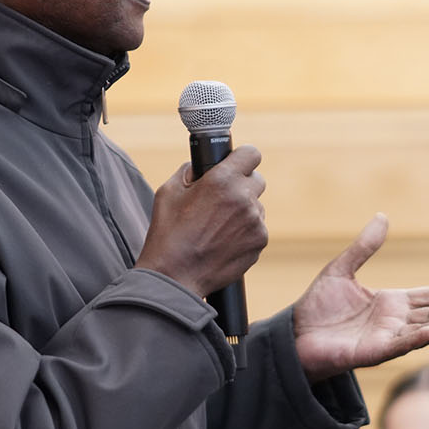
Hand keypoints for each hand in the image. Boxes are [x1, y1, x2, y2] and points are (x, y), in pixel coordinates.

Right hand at [135, 147, 266, 299]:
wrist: (175, 275)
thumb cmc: (168, 233)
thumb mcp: (169, 191)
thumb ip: (189, 171)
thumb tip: (201, 166)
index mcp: (222, 180)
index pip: (251, 153)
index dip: (242, 158)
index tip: (236, 165)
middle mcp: (244, 198)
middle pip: (257, 180)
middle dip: (242, 185)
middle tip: (223, 199)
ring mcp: (255, 221)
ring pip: (257, 206)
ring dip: (244, 211)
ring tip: (218, 227)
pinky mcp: (259, 241)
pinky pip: (257, 228)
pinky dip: (245, 232)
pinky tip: (224, 241)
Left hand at [291, 215, 428, 382]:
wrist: (294, 334)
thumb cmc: (318, 306)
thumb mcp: (341, 269)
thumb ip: (364, 247)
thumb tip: (383, 216)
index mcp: (392, 303)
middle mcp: (395, 322)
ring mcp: (386, 339)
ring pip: (422, 331)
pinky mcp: (372, 353)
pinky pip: (399, 345)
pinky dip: (416, 338)